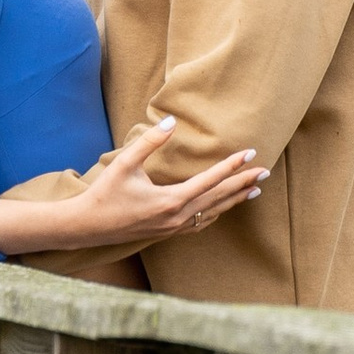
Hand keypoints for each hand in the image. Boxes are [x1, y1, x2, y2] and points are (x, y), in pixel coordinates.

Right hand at [0, 118, 265, 260]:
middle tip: (266, 172)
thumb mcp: (124, 163)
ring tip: (254, 190)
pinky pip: (201, 223)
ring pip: (214, 213)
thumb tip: (170, 121)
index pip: (210, 180)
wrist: (88, 226)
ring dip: (234, 200)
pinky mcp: (168, 232)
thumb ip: (149, 141)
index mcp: (171, 201)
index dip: (232, 166)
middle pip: (219, 198)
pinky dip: (217, 213)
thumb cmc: (104, 193)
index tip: (251, 153)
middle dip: (243, 184)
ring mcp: (174, 228)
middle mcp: (178, 217)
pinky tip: (223, 207)